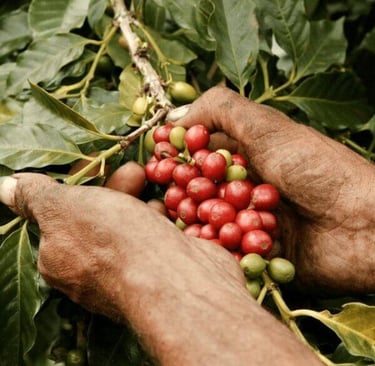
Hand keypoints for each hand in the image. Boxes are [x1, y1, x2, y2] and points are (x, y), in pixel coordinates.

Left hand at [0, 162, 321, 365]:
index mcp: (58, 261)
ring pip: (131, 228)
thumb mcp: (64, 208)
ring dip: (140, 203)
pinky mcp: (159, 274)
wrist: (175, 281)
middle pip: (100, 219)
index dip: (80, 186)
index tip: (97, 165)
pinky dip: (159, 222)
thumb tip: (7, 187)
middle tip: (135, 171)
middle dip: (116, 189)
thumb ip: (36, 196)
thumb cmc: (111, 241)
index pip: (64, 215)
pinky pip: (154, 240)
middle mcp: (91, 273)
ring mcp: (128, 275)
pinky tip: (167, 210)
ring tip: (154, 186)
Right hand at [171, 86, 374, 293]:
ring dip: (193, 222)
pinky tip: (201, 246)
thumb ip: (221, 110)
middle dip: (180, 192)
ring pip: (208, 223)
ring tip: (178, 220)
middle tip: (160, 195)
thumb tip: (175, 116)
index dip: (177, 156)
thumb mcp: (268, 126)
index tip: (156, 158)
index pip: (200, 156)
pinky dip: (213, 249)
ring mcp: (249, 222)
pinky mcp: (256, 254)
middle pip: (200, 191)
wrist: (364, 225)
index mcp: (246, 158)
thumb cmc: (317, 169)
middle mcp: (244, 189)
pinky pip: (225, 253)